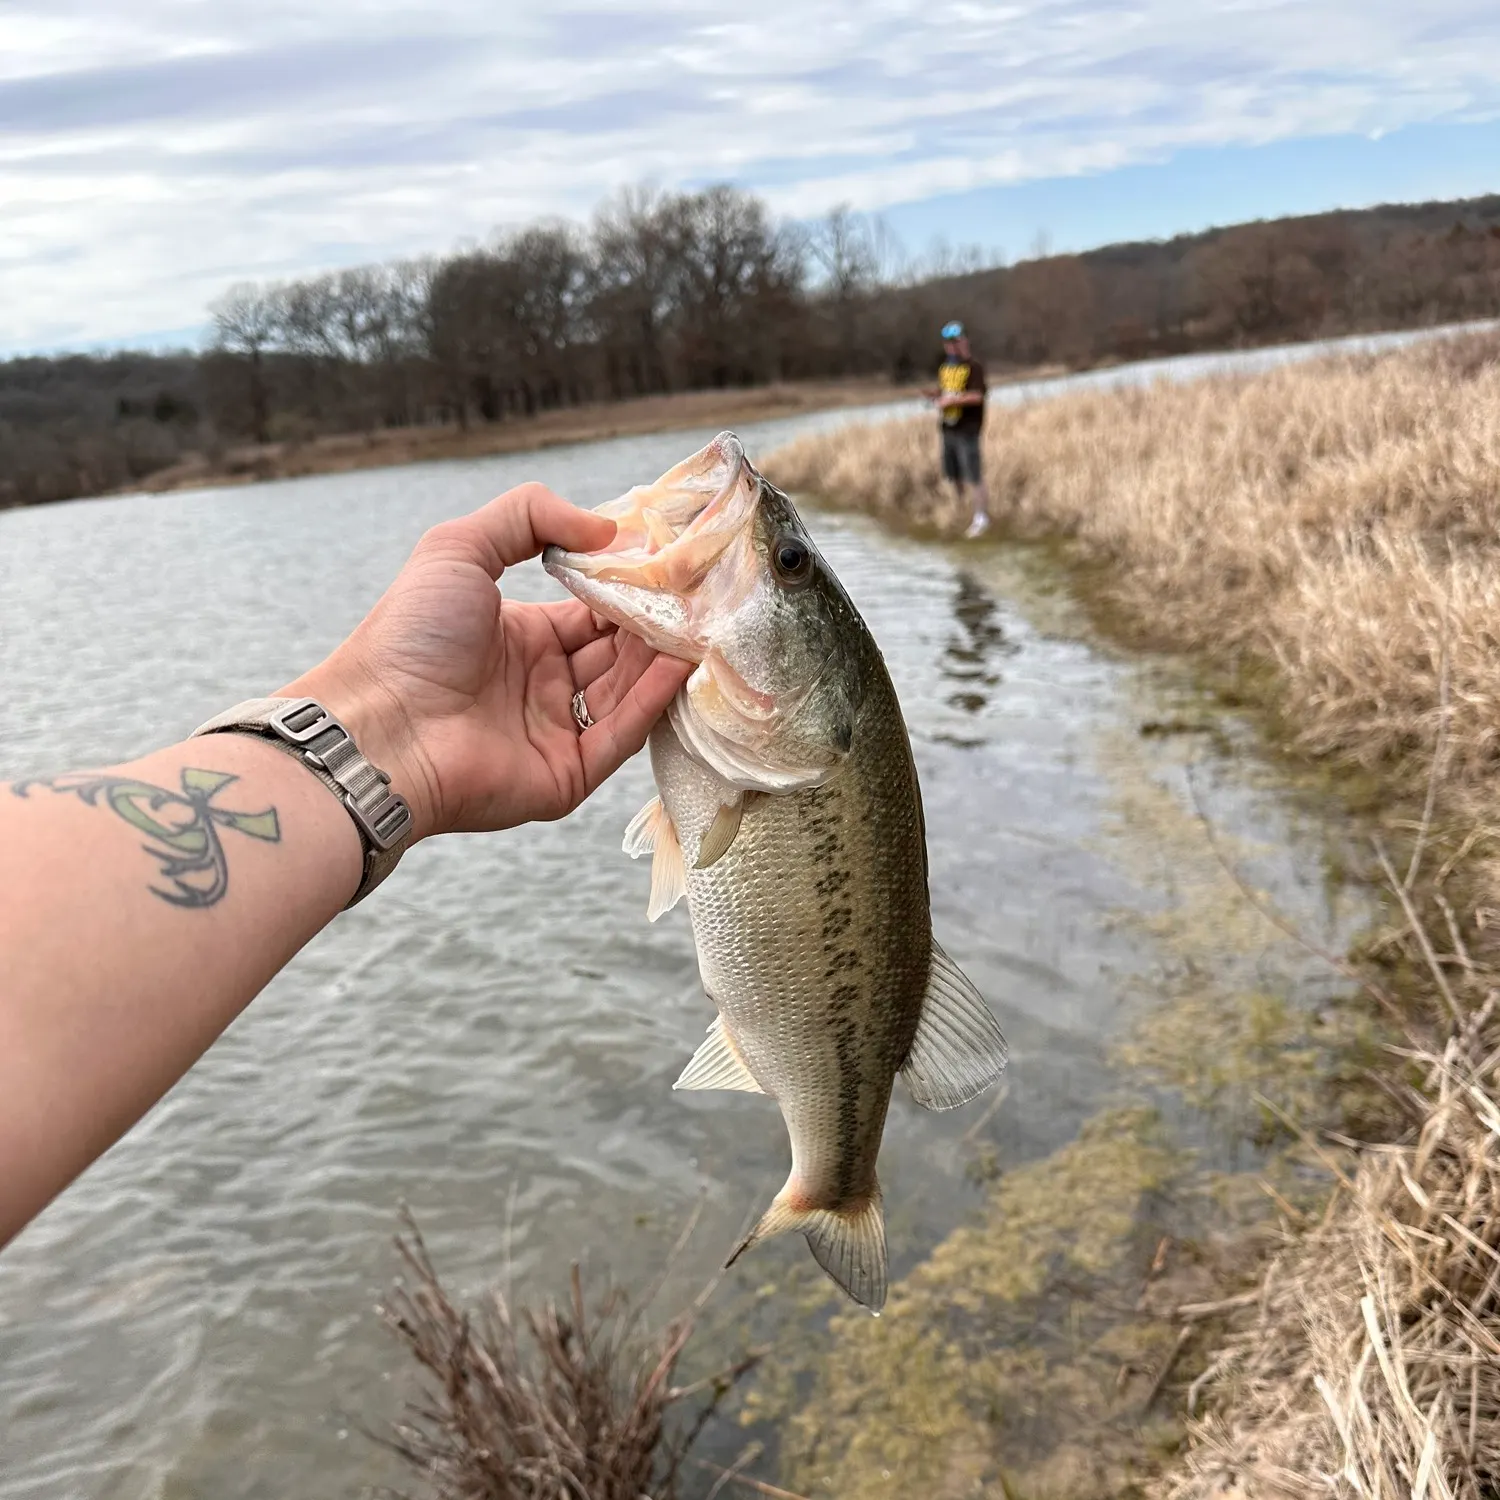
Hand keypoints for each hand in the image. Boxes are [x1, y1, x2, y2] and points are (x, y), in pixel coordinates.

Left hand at [282, 484, 692, 839]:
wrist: (380, 725)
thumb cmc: (409, 636)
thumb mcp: (458, 548)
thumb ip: (528, 517)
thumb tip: (608, 530)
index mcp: (520, 638)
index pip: (593, 613)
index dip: (627, 590)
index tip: (667, 565)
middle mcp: (543, 685)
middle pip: (618, 652)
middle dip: (654, 623)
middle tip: (696, 594)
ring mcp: (557, 732)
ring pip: (627, 691)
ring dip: (661, 657)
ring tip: (696, 623)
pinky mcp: (567, 776)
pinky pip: (620, 735)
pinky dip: (651, 701)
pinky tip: (675, 664)